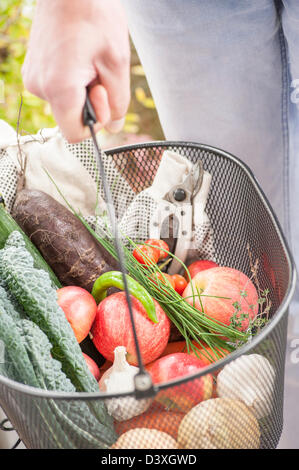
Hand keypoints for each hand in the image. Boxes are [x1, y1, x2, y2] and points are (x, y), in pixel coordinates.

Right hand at [22, 0, 130, 141]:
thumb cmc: (95, 15)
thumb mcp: (117, 63)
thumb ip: (118, 102)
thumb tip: (113, 127)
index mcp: (59, 90)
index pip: (76, 135)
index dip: (96, 123)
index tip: (103, 94)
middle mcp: (39, 87)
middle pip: (71, 118)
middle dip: (91, 102)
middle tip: (99, 70)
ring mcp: (33, 77)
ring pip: (66, 103)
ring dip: (83, 89)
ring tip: (89, 58)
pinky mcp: (34, 68)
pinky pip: (58, 89)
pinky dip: (72, 80)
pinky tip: (78, 55)